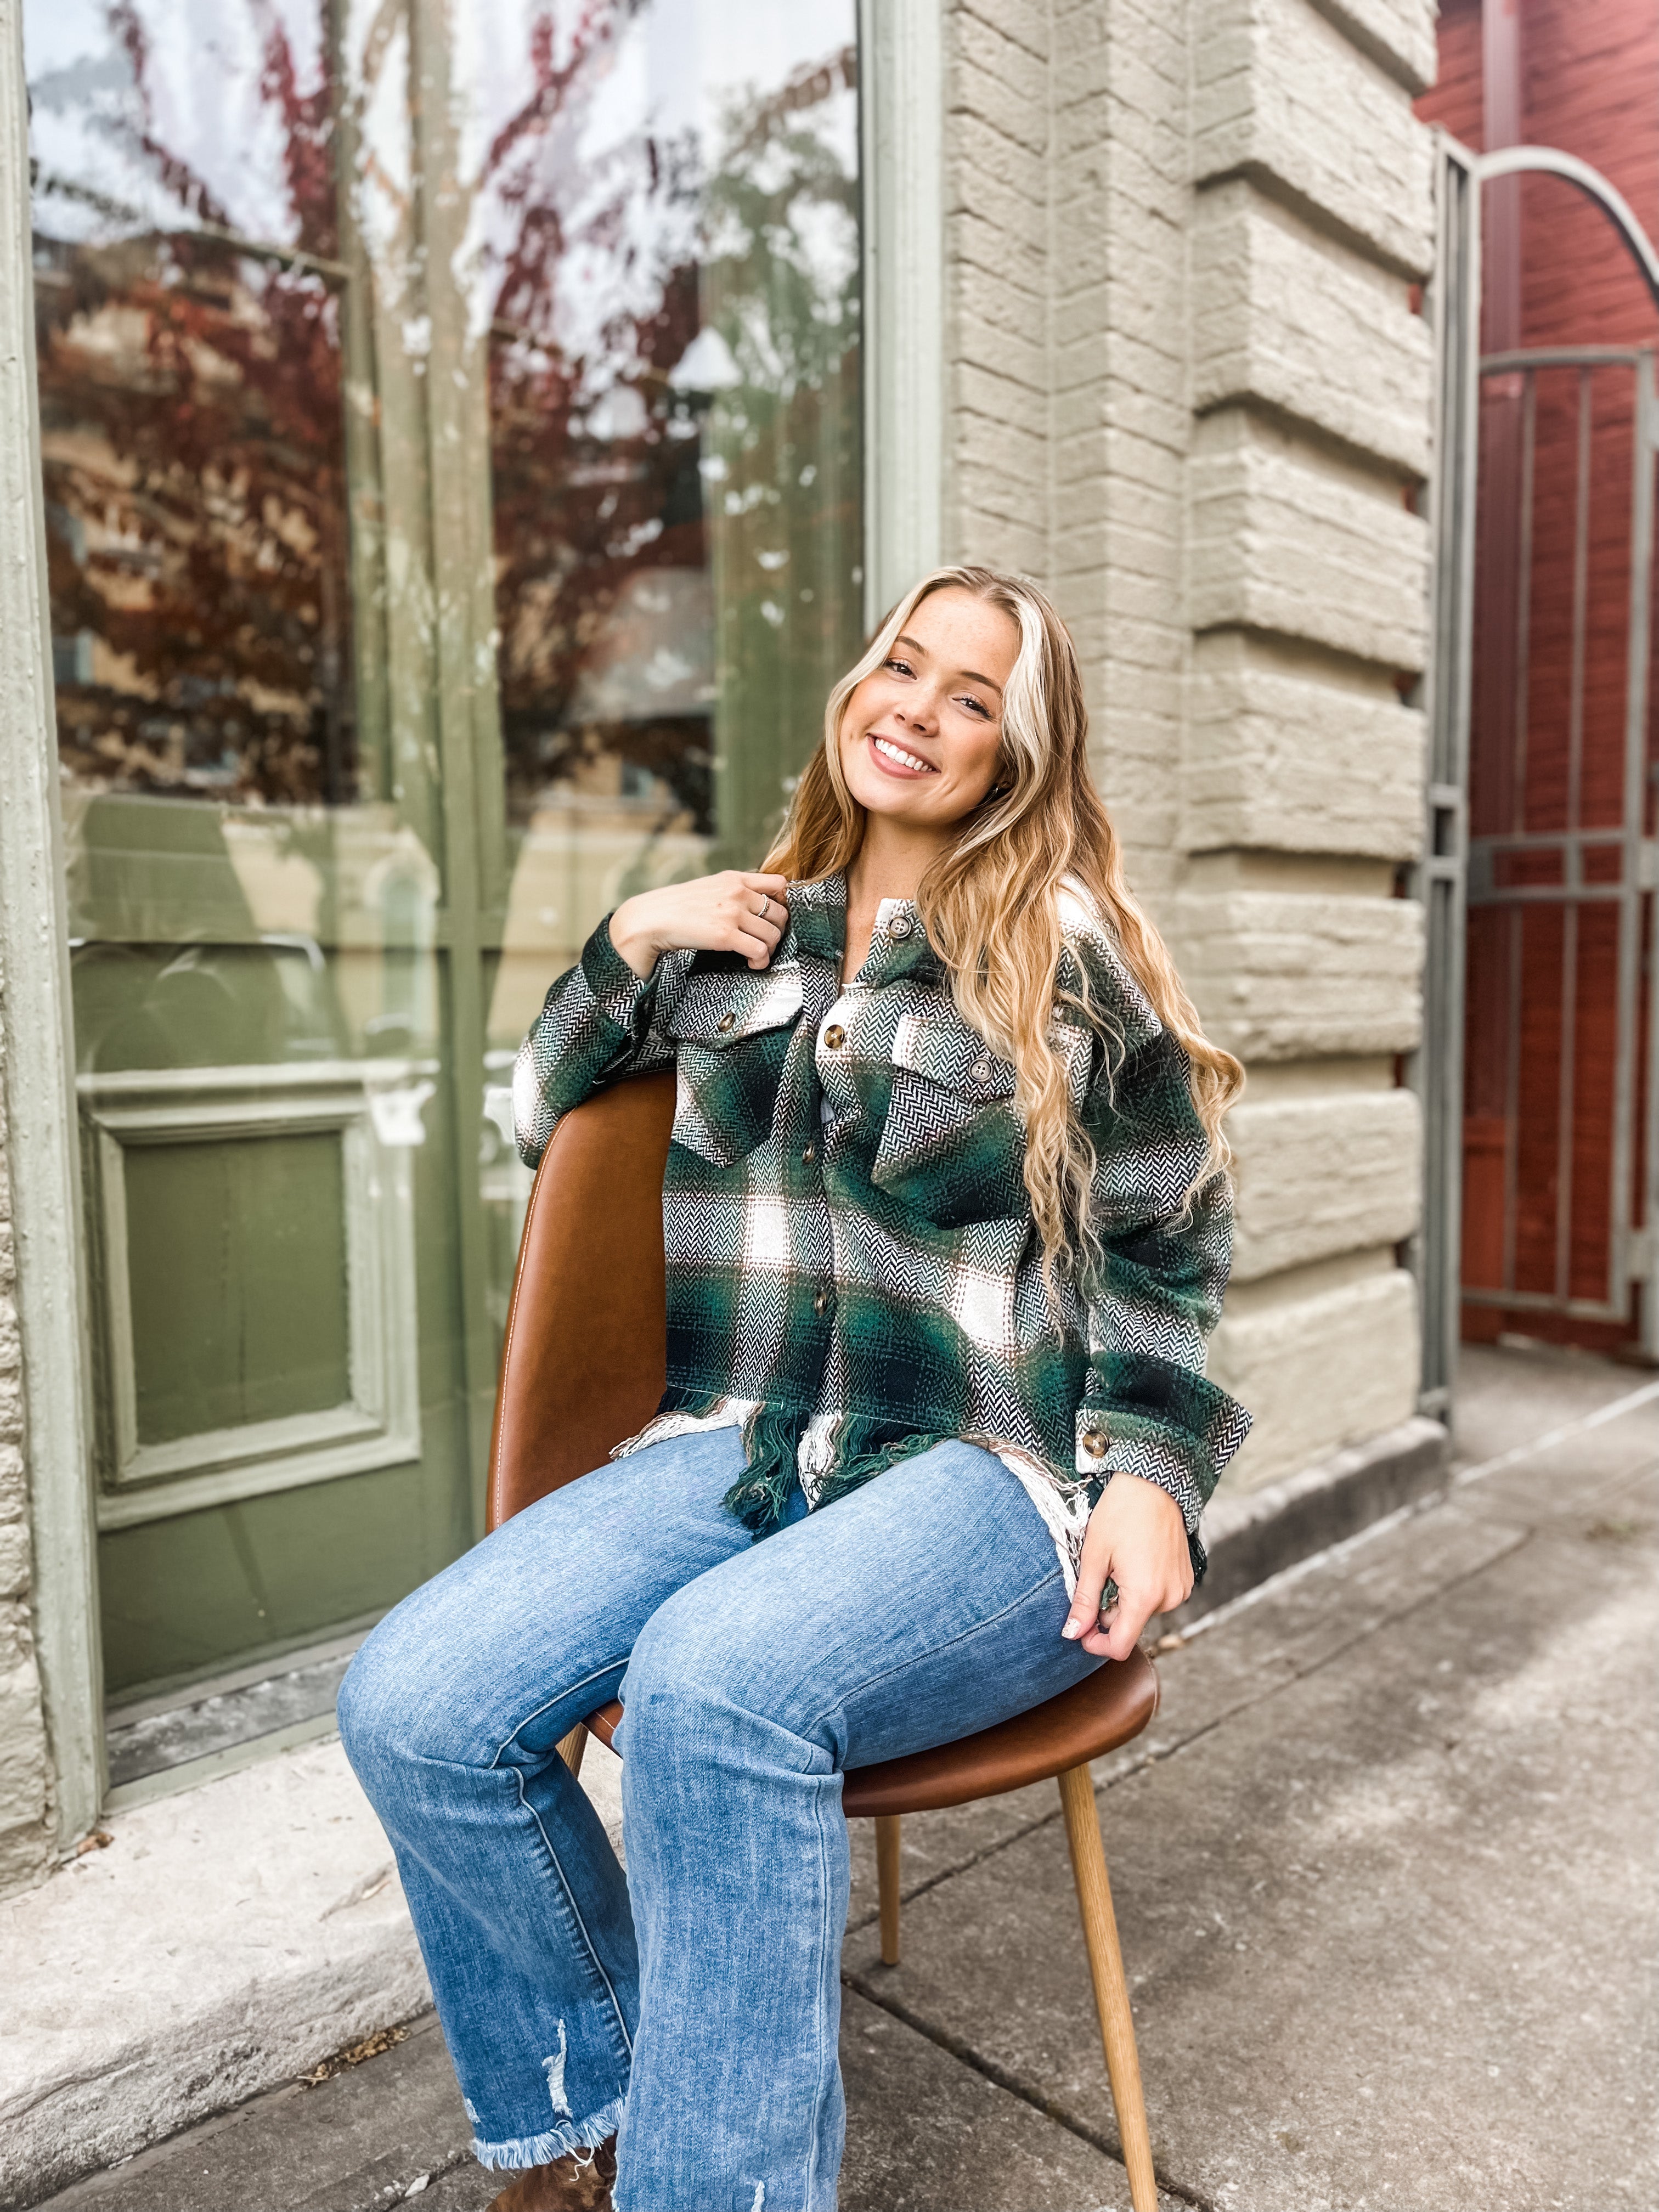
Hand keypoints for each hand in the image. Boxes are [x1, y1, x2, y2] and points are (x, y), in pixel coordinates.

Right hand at [609, 872, 790, 978]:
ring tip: (757, 956)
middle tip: (764, 942)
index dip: (783, 903)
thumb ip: (734, 890)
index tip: (774, 918)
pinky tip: (752, 964)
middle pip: (780, 913)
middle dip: (777, 931)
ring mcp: (733, 914)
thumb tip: (757, 904)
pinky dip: (760, 961)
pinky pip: (760, 951)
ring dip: (770, 949)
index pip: (779, 884)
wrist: (651, 918)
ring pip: (774, 934)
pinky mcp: (726, 936)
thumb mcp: (709, 887)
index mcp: (734, 879)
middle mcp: (738, 893)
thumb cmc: (677, 907)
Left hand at [1061, 1470, 1192, 1660]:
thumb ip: (1084, 1600)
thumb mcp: (1094, 1557)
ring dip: (1125, 1599)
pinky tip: (1134, 1562)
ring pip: (1143, 1611)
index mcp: (1145, 1596)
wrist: (1153, 1483)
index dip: (1096, 1644)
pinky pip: (1158, 1597)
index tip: (1081, 1630)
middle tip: (1097, 1579)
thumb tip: (1072, 1634)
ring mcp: (1181, 1589)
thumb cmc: (1121, 1514)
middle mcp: (1169, 1599)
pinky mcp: (1186, 1579)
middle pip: (1130, 1626)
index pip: (1120, 1645)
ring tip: (1118, 1565)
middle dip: (1108, 1613)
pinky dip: (1142, 1589)